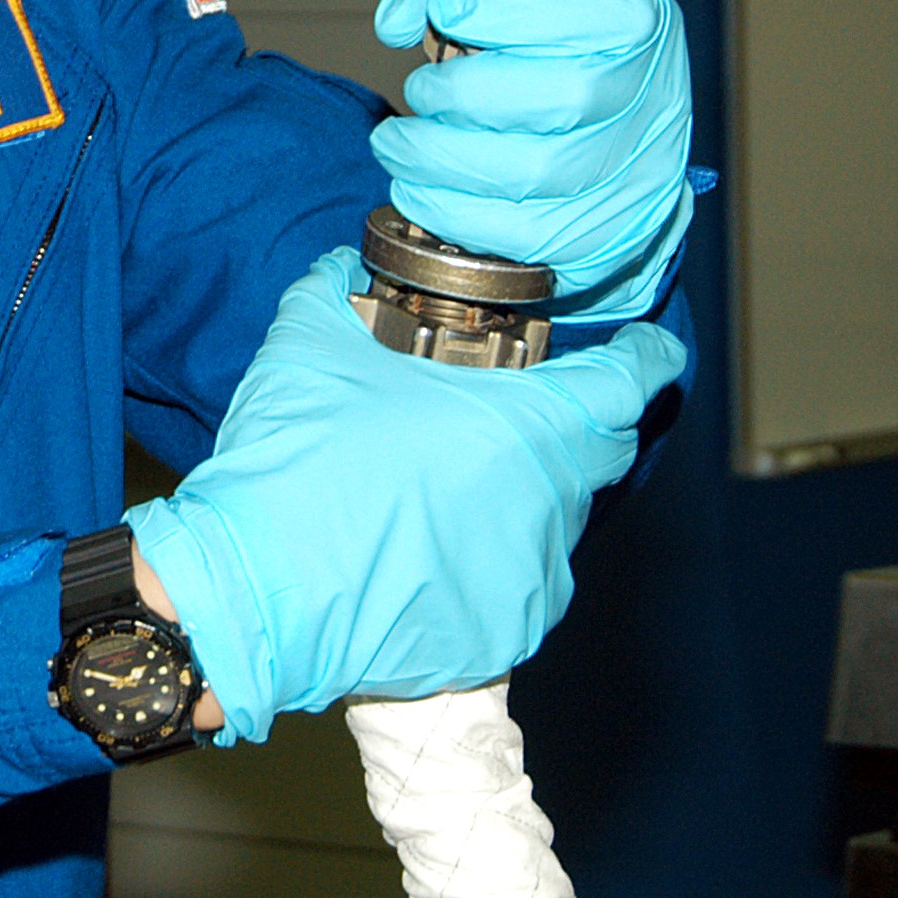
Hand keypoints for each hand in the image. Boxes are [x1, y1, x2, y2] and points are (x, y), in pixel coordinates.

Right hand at [126, 248, 684, 741]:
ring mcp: (533, 578)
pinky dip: (488, 554)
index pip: (629, 383)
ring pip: (552, 516)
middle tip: (514, 405)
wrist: (253, 593)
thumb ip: (339, 287)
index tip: (645, 346)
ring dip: (518, 490)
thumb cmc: (294, 462)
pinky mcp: (504, 633)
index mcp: (527, 426)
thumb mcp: (308, 343)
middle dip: (571, 422)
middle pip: (595, 452)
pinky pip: (517, 578)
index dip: (643, 356)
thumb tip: (347, 264)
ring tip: (444, 480)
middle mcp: (550, 505)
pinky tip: (426, 544)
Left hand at [370, 0, 692, 319]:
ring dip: (442, 160)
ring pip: (535, 173)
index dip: (512, 12)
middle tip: (417, 92)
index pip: (592, 14)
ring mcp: (636, 176)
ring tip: (398, 146)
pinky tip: (418, 191)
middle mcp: (650, 100)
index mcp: (638, 23)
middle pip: (562, 99)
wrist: (612, 145)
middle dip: (464, 94)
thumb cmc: (550, 60)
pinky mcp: (605, 239)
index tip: (446, 10)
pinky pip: (523, 235)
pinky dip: (453, 213)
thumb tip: (397, 17)